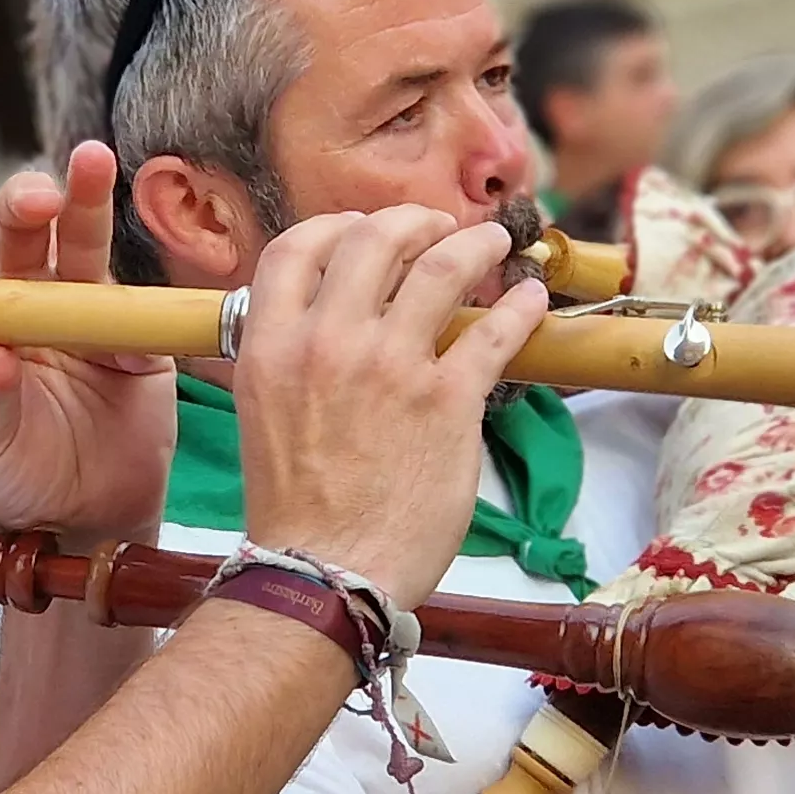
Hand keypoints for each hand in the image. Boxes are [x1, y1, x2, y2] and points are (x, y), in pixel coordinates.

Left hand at [0, 142, 174, 541]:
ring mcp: (84, 315)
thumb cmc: (18, 477)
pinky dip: (136, 313)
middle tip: (35, 199)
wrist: (88, 518)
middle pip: (23, 239)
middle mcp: (26, 307)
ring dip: (86, 202)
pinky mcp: (136, 335)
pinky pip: (138, 311)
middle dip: (25, 206)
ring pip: (83, 245)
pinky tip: (128, 341)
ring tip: (92, 160)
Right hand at [227, 207, 544, 610]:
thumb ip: (291, 359)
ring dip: (475, 244)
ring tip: (493, 243)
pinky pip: (493, 332)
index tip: (364, 229)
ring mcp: (390, 367)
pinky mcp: (447, 402)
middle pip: (374, 238)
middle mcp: (327, 343)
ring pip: (441, 266)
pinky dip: (519, 306)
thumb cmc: (296, 510)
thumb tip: (327, 325)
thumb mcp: (265, 415)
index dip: (337, 226)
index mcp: (271, 347)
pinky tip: (529, 300)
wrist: (327, 572)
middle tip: (438, 226)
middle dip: (414, 221)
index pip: (297, 248)